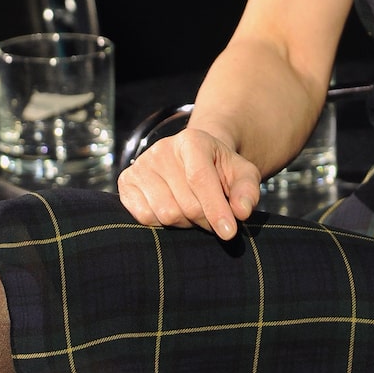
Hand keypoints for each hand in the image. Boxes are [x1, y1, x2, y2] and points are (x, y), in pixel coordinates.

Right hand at [117, 127, 261, 239]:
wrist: (193, 159)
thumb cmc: (220, 169)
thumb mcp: (242, 174)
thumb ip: (247, 190)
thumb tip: (241, 212)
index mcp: (192, 140)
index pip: (200, 179)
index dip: (215, 209)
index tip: (229, 232)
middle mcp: (162, 149)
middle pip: (184, 203)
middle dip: (204, 219)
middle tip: (214, 219)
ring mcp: (141, 165)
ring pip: (165, 213)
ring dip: (185, 223)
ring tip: (194, 213)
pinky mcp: (126, 181)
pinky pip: (144, 217)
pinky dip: (163, 224)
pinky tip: (174, 212)